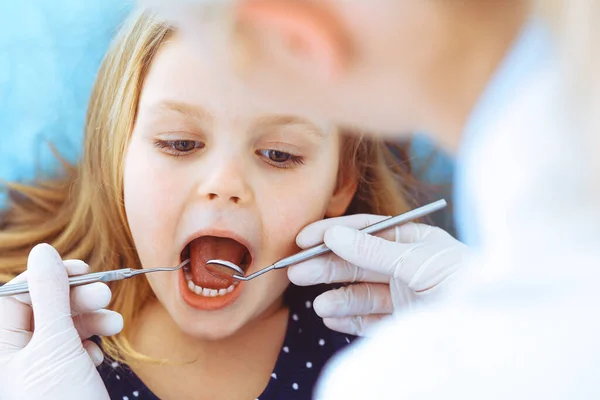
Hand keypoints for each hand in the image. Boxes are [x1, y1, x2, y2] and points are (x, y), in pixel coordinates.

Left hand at [0, 244, 122, 399]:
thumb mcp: (55, 345)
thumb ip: (48, 295)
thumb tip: (42, 251)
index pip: (18, 294)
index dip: (49, 277)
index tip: (83, 270)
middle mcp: (13, 355)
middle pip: (43, 308)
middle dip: (77, 300)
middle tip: (107, 295)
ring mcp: (35, 368)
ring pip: (61, 327)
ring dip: (90, 321)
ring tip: (114, 326)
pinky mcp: (57, 379)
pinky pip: (71, 349)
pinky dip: (88, 344)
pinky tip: (98, 354)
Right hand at [288, 215, 470, 335]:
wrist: (495, 329)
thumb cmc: (465, 281)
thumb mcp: (418, 260)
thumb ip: (373, 249)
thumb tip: (333, 235)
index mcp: (412, 241)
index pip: (364, 231)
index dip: (333, 233)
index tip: (303, 239)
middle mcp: (405, 266)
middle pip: (357, 263)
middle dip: (327, 267)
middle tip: (297, 272)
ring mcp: (403, 295)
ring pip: (361, 293)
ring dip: (338, 298)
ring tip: (319, 306)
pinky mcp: (403, 324)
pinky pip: (370, 320)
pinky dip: (349, 319)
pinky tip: (331, 318)